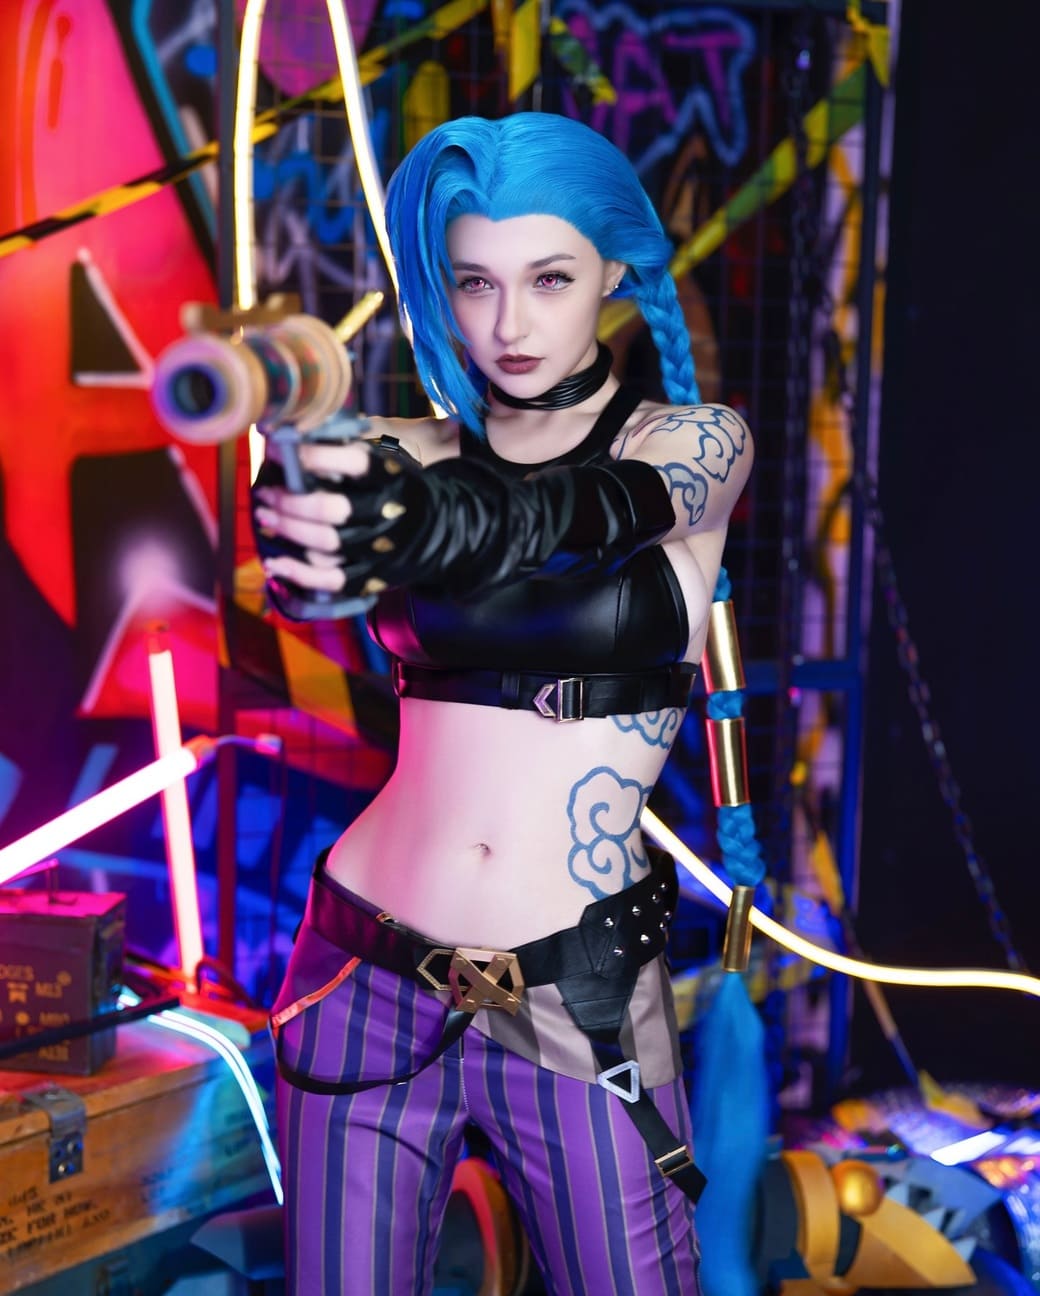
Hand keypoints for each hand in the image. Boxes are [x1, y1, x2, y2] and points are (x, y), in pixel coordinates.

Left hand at [252, 438, 419, 610]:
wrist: (433, 530)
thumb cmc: (391, 489)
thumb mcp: (380, 463)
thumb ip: (343, 454)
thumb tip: (288, 442)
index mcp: (389, 477)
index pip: (353, 463)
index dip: (311, 456)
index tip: (276, 449)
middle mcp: (386, 512)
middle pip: (330, 509)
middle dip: (288, 501)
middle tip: (266, 493)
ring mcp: (379, 548)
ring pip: (325, 544)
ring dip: (287, 529)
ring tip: (265, 516)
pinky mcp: (372, 577)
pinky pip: (331, 580)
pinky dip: (299, 574)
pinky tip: (275, 564)